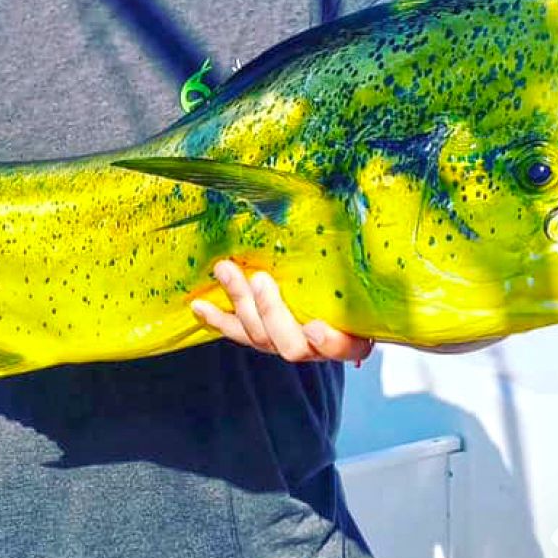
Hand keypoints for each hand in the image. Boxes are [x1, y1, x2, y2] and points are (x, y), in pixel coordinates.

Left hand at [192, 260, 373, 364]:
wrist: (330, 287)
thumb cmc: (350, 278)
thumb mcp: (358, 270)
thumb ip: (354, 255)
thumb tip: (342, 209)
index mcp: (351, 335)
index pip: (347, 348)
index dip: (330, 342)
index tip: (315, 326)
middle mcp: (317, 346)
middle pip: (292, 344)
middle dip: (271, 311)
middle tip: (260, 279)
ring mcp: (286, 342)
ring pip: (259, 335)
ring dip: (240, 301)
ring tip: (226, 271)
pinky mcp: (261, 335)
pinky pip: (237, 331)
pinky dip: (217, 318)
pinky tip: (199, 306)